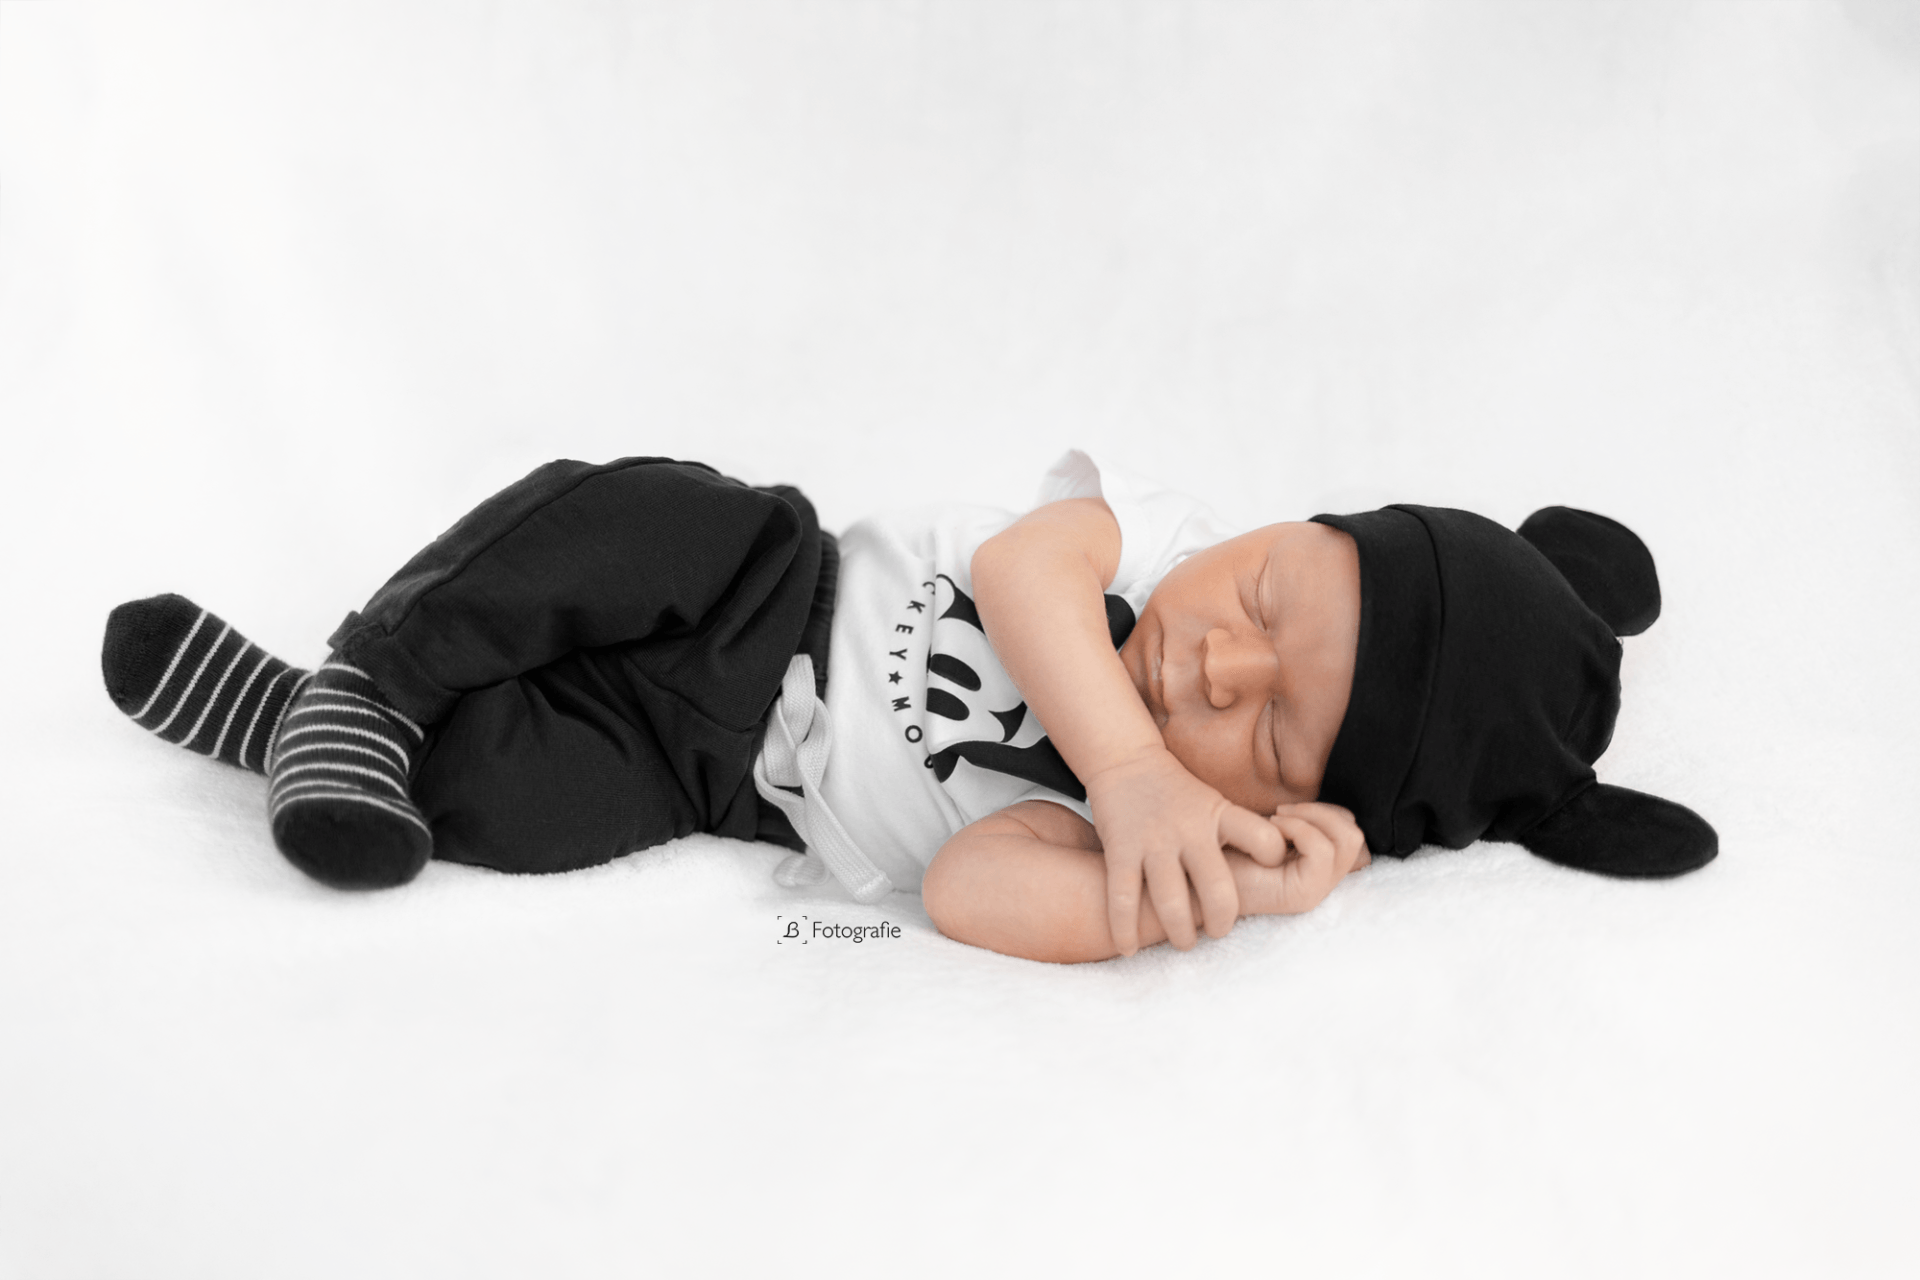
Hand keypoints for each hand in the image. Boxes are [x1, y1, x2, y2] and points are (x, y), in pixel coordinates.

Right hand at [1085, 747, 1285, 954]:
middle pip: (1218, 891)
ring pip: (1171, 903)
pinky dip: (1125, 930)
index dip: (1272, 860)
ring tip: (1184, 942)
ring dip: (1180, 932)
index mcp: (1219, 815)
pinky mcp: (1121, 850)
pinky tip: (1129, 947)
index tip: (1266, 874)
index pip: (1265, 841)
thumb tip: (1278, 871)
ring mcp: (1154, 841)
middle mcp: (1189, 830)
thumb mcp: (1217, 803)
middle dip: (1221, 922)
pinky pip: (1123, 898)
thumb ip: (1240, 834)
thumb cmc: (1178, 794)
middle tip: (1218, 931)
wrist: (1125, 760)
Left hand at [1234, 802, 1370, 916]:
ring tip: (1275, 821)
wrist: (1193, 874)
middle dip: (1321, 812)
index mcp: (1315, 864)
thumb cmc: (1221, 846)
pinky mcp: (1302, 895)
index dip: (1324, 811)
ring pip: (1347, 841)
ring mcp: (1314, 891)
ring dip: (1311, 818)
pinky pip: (1322, 850)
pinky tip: (1270, 830)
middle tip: (1281, 813)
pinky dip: (1299, 829)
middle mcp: (1321, 881)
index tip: (1283, 811)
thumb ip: (1300, 817)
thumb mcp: (1266, 823)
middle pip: (1354, 835)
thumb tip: (1332, 798)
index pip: (1350, 829)